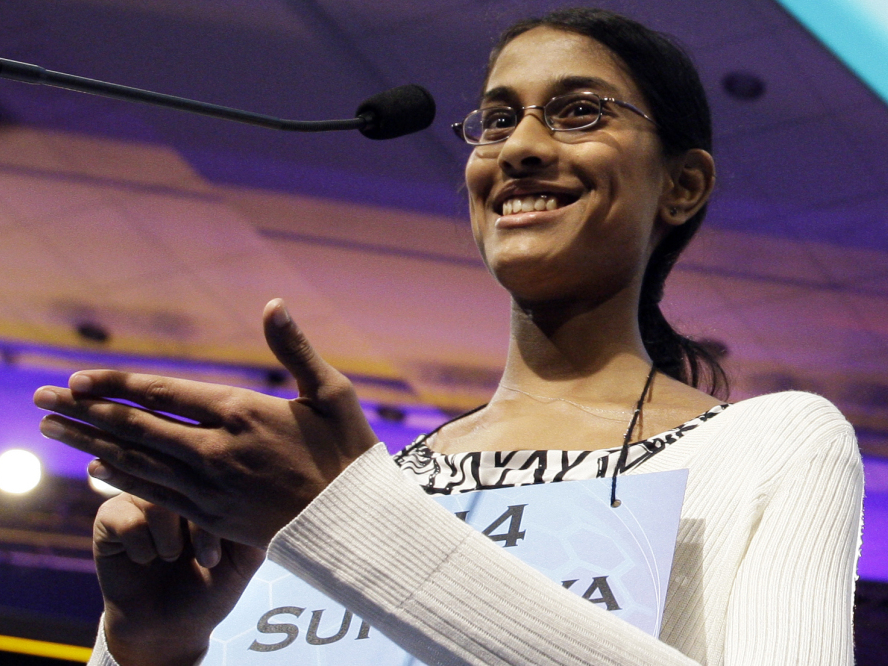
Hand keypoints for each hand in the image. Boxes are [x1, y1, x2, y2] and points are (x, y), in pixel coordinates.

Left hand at [33, 299, 379, 547]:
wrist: (355, 522)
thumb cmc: (347, 451)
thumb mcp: (331, 392)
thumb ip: (295, 349)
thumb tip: (274, 302)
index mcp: (243, 412)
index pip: (164, 393)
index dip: (115, 385)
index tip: (75, 378)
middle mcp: (218, 450)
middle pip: (137, 428)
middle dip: (84, 412)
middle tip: (40, 402)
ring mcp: (211, 487)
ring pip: (137, 462)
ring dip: (91, 444)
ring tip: (53, 432)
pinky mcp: (213, 516)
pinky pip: (156, 495)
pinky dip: (122, 480)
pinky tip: (96, 470)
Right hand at [93, 494, 263, 665]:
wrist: (171, 627)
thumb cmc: (210, 588)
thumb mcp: (243, 557)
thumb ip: (251, 525)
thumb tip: (260, 494)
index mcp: (208, 490)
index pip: (218, 478)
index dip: (225, 512)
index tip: (228, 550)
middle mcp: (174, 487)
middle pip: (186, 483)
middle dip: (202, 527)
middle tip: (210, 560)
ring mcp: (140, 497)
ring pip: (155, 500)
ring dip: (171, 539)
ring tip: (175, 559)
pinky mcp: (109, 517)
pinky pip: (125, 519)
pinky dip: (143, 548)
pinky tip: (147, 560)